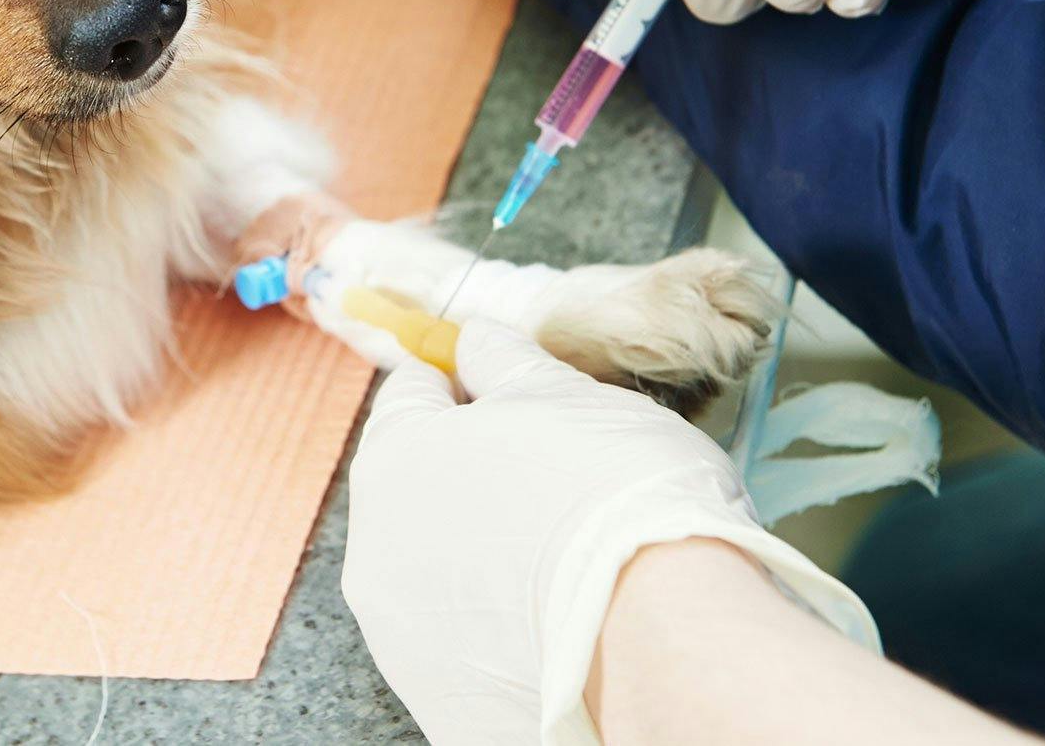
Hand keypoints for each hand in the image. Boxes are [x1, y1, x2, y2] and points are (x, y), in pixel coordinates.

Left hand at [343, 321, 868, 744]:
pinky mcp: (443, 700)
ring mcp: (403, 635)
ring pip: (445, 563)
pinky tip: (568, 616)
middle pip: (423, 482)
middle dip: (481, 468)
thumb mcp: (566, 396)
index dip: (469, 380)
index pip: (414, 391)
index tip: (520, 392)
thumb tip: (474, 343)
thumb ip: (506, 363)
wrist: (669, 648)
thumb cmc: (619, 497)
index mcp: (395, 458)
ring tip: (575, 553)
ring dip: (494, 546)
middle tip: (566, 474)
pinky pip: (472, 637)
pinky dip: (508, 620)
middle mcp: (375, 550)